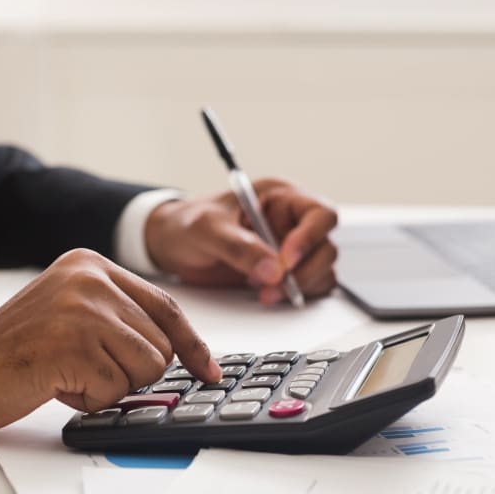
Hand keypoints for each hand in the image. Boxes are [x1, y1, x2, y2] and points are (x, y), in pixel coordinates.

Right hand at [0, 249, 221, 431]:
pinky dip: (90, 399)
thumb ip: (120, 317)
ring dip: (111, 385)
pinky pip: (115, 389)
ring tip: (69, 372)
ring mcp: (81, 308)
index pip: (165, 305)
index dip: (191, 343)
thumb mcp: (73, 312)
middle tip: (83, 366)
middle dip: (130, 371)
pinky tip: (56, 383)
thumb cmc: (17, 350)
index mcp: (91, 265)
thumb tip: (178, 349)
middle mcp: (89, 278)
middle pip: (160, 343)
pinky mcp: (71, 343)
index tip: (207, 368)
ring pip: (146, 367)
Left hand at [145, 178, 337, 304]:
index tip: (286, 260)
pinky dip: (293, 296)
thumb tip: (272, 270)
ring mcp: (288, 249)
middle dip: (305, 270)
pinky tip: (265, 295)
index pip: (319, 213)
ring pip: (321, 269)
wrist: (169, 246)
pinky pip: (306, 287)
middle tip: (274, 285)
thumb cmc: (186, 224)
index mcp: (279, 197)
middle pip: (325, 246)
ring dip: (300, 286)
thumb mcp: (206, 228)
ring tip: (265, 293)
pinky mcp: (281, 273)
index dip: (310, 238)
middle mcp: (290, 222)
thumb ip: (238, 246)